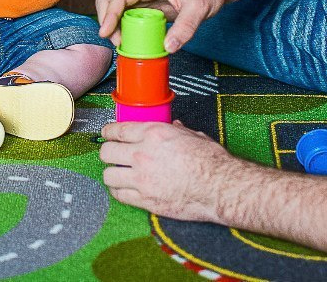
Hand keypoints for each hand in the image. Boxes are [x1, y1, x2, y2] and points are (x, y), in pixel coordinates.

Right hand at [95, 0, 227, 52]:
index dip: (110, 15)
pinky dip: (123, 26)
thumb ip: (185, 28)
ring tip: (122, 42)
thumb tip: (169, 47)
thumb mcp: (199, 8)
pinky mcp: (148, 4)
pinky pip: (128, 14)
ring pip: (116, 6)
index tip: (106, 34)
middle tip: (116, 41)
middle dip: (107, 19)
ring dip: (113, 24)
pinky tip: (131, 39)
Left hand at [99, 120, 235, 222]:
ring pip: (108, 175)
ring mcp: (142, 179)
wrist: (220, 187)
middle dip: (107, 152)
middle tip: (112, 155)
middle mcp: (142, 154)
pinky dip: (118, 191)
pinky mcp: (145, 200)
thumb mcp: (192, 135)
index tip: (106, 135)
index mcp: (153, 134)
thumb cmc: (211, 161)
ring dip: (111, 173)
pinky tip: (124, 189)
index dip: (107, 132)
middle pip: (107, 152)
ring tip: (118, 173)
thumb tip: (173, 126)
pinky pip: (119, 195)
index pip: (117, 131)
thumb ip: (176, 130)